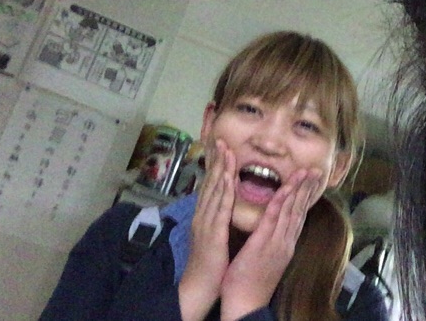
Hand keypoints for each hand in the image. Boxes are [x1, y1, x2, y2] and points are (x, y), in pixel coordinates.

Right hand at [178, 140, 236, 320]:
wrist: (198, 286)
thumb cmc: (210, 264)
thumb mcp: (213, 236)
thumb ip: (217, 219)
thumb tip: (224, 205)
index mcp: (204, 216)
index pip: (210, 185)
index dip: (216, 166)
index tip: (222, 148)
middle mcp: (202, 215)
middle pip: (210, 183)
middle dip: (216, 161)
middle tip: (222, 139)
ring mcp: (205, 223)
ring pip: (214, 191)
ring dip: (220, 169)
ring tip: (226, 150)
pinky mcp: (211, 233)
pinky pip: (219, 208)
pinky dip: (224, 191)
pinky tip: (227, 178)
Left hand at [218, 168, 320, 320]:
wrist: (246, 304)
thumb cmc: (250, 282)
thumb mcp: (265, 258)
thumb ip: (272, 242)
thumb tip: (273, 228)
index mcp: (284, 244)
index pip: (298, 216)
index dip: (305, 197)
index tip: (311, 180)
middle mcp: (285, 242)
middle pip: (299, 210)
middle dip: (307, 189)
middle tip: (316, 170)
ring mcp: (277, 243)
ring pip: (290, 212)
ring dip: (298, 190)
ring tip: (305, 172)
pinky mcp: (264, 245)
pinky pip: (273, 220)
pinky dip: (281, 203)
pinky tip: (286, 189)